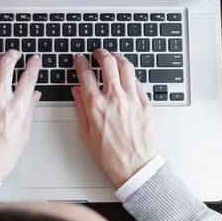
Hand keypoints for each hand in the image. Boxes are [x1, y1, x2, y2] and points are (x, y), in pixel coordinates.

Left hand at [0, 50, 41, 181]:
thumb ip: (29, 111)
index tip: (35, 60)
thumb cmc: (0, 157)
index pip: (28, 77)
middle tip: (14, 53)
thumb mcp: (23, 135)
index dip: (34, 65)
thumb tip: (34, 96)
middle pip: (5, 65)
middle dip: (12, 54)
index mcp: (16, 108)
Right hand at [72, 50, 156, 188]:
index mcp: (96, 106)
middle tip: (97, 52)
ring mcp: (132, 99)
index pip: (85, 74)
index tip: (79, 59)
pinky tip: (126, 76)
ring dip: (118, 57)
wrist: (134, 167)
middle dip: (100, 53)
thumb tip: (76, 92)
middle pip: (108, 63)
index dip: (80, 63)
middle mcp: (114, 98)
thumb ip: (80, 108)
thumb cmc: (109, 155)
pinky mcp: (145, 103)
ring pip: (126, 66)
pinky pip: (137, 81)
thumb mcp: (86, 133)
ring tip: (113, 57)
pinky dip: (130, 75)